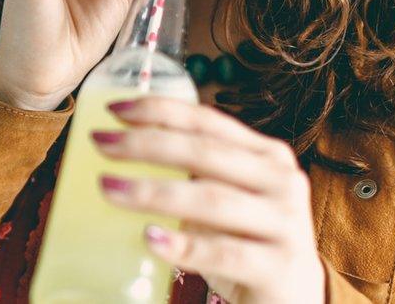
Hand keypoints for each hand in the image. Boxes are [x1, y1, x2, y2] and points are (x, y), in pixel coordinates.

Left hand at [91, 96, 325, 303]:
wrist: (294, 300)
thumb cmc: (246, 241)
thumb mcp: (225, 198)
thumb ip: (193, 173)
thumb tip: (120, 148)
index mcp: (266, 155)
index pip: (208, 122)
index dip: (161, 110)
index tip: (115, 108)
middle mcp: (281, 181)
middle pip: (204, 153)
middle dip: (146, 144)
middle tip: (100, 143)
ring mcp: (285, 224)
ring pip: (210, 199)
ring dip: (152, 191)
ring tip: (108, 188)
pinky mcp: (279, 267)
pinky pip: (223, 253)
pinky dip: (183, 244)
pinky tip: (149, 238)